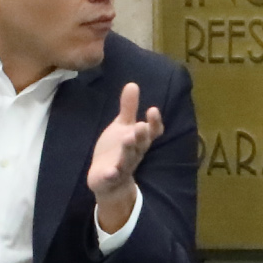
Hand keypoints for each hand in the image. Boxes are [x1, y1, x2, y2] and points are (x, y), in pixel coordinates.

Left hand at [87, 81, 162, 233]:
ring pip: (128, 158)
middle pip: (141, 144)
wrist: (107, 179)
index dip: (154, 122)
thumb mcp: (122, 126)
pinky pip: (113, 176)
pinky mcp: (111, 177)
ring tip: (128, 139)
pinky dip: (113, 174)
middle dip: (142, 135)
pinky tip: (111, 170)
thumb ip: (128, 108)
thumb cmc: (118, 149)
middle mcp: (135, 153)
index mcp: (139, 140)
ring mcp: (123, 165)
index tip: (152, 110)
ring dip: (129, 149)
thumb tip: (132, 84)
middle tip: (140, 125)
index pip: (152, 131)